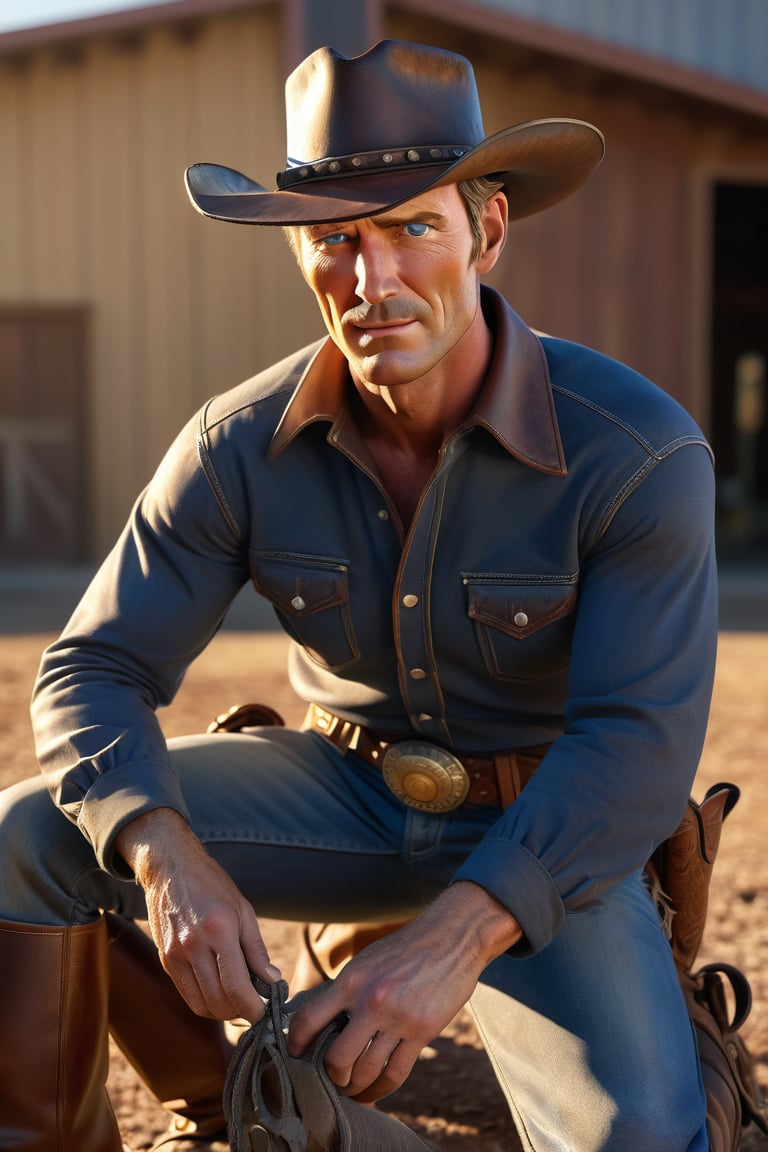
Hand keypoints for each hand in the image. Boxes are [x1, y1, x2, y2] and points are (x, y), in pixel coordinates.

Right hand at [115, 807, 278, 1022]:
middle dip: (239, 1014)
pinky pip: (186, 994)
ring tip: (237, 1004)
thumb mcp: (243, 909)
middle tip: (254, 1009)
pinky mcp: (165, 959)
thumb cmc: (212, 884)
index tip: (264, 1013)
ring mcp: (176, 954)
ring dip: (221, 1012)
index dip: (253, 1008)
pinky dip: (203, 1002)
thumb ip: (256, 949)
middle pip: (218, 1001)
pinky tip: (217, 994)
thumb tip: (272, 979)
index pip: (236, 985)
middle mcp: (194, 944)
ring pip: (200, 1004)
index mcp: (219, 929)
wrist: (170, 867)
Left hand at [287, 881, 521, 1102]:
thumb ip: (347, 990)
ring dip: (355, 1087)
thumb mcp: (368, 960)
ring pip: (365, 1071)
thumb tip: (323, 1022)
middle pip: (337, 1058)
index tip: (294, 1056)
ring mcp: (399, 1018)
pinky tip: (374, 1091)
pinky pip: (395, 1073)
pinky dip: (380, 1089)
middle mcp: (372, 1000)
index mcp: (352, 979)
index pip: (310, 1019)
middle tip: (331, 1079)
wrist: (451, 938)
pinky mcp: (423, 1031)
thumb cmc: (405, 949)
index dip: (296, 1043)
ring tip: (351, 1089)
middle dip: (330, 1076)